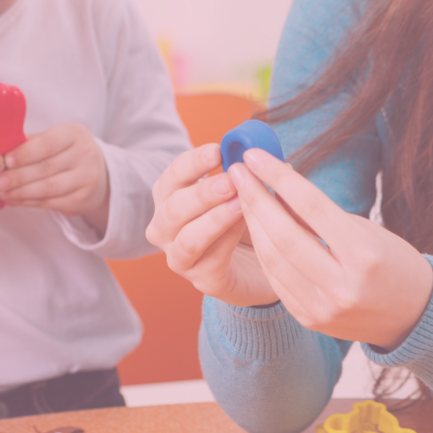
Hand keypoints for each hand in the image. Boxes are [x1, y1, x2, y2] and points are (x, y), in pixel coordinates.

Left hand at [0, 123, 110, 231]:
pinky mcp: (82, 200)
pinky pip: (50, 203)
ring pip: (47, 188)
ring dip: (20, 192)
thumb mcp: (53, 138)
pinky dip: (28, 202)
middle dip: (17, 177)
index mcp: (74, 134)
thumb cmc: (66, 152)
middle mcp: (85, 155)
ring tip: (1, 192)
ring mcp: (87, 179)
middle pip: (46, 168)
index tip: (5, 161)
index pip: (48, 144)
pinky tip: (14, 200)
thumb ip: (30, 143)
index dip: (25, 154)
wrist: (98, 173)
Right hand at [145, 144, 277, 307]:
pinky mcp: (203, 281)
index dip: (192, 163)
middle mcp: (166, 229)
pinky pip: (210, 261)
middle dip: (202, 193)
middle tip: (231, 180)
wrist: (265, 266)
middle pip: (172, 209)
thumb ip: (249, 173)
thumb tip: (262, 153)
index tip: (217, 150)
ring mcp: (181, 258)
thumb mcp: (247, 192)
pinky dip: (227, 242)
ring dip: (213, 219)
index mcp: (171, 199)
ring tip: (240, 204)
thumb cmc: (248, 219)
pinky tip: (246, 227)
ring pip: (186, 239)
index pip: (172, 177)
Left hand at [227, 148, 432, 350]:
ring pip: (273, 260)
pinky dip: (264, 251)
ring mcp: (323, 307)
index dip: (279, 178)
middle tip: (237, 172)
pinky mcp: (309, 319)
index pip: (312, 208)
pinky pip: (276, 280)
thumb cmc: (393, 262)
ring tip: (241, 196)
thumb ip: (321, 217)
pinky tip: (254, 228)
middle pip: (285, 236)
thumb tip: (276, 188)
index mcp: (364, 255)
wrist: (414, 316)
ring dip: (252, 224)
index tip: (255, 156)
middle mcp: (342, 285)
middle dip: (255, 199)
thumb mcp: (366, 231)